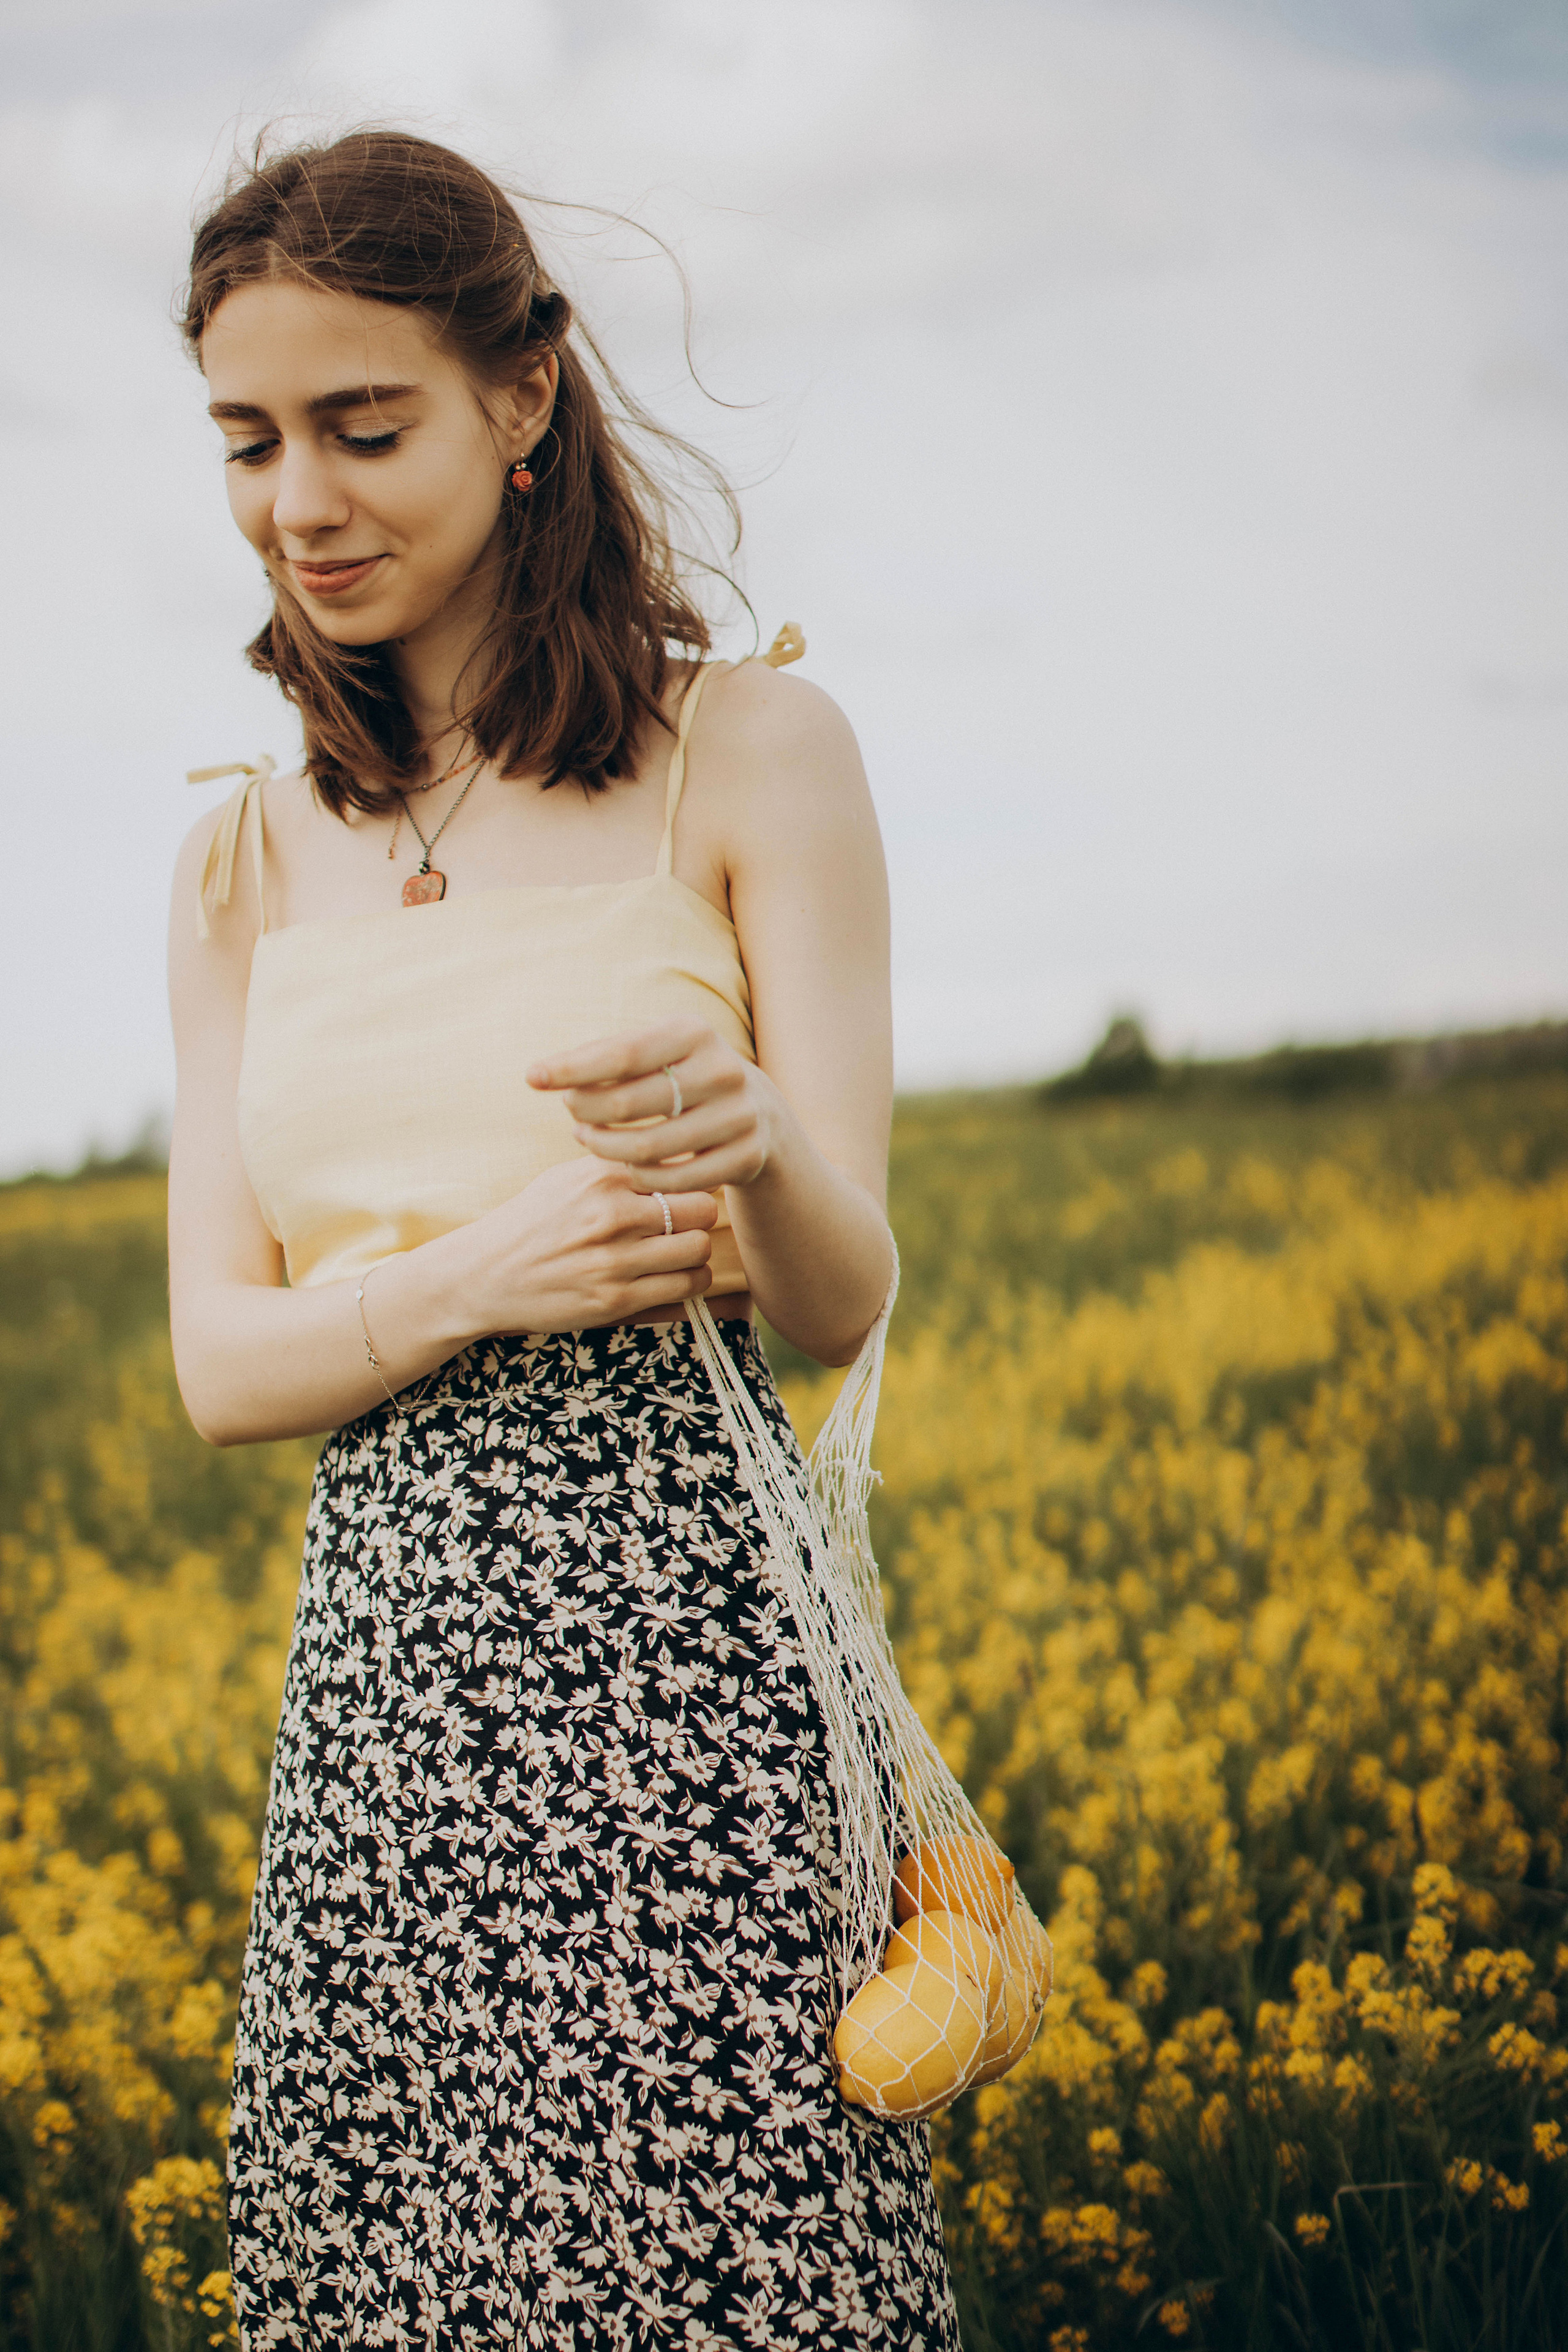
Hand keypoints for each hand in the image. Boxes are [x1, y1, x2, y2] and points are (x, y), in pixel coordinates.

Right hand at [454, 1157, 716, 1334]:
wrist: (484, 1275)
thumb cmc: (531, 1223)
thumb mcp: (567, 1179)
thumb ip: (617, 1169)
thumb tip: (673, 1157)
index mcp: (602, 1177)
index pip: (680, 1168)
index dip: (690, 1179)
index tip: (684, 1188)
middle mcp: (612, 1215)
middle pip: (701, 1209)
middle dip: (701, 1216)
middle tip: (689, 1223)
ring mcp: (615, 1261)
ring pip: (698, 1250)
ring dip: (698, 1251)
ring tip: (682, 1251)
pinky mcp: (615, 1301)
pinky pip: (684, 1288)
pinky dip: (690, 1281)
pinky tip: (674, 1276)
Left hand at [528, 1020, 781, 1195]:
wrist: (760, 1114)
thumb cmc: (684, 1078)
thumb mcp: (658, 1053)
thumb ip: (605, 1058)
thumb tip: (541, 1074)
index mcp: (695, 1033)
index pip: (622, 1053)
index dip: (572, 1068)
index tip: (532, 1077)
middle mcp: (722, 1070)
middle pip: (629, 1102)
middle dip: (586, 1112)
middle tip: (572, 1117)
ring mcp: (738, 1116)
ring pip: (648, 1147)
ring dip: (605, 1148)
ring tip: (588, 1139)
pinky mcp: (745, 1157)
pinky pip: (673, 1180)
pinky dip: (640, 1176)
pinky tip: (626, 1166)